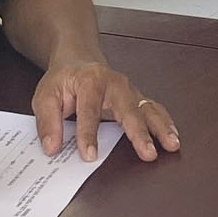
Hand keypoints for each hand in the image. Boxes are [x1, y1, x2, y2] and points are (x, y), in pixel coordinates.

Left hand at [33, 56, 179, 162]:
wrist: (79, 61)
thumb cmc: (64, 80)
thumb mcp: (45, 96)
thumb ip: (47, 122)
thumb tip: (52, 147)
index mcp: (90, 81)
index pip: (90, 110)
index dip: (88, 134)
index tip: (89, 155)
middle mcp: (115, 84)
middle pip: (129, 109)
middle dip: (139, 133)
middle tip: (147, 153)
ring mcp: (130, 91)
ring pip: (149, 108)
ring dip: (161, 128)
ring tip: (171, 145)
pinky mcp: (137, 99)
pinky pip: (154, 110)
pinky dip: (165, 124)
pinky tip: (172, 138)